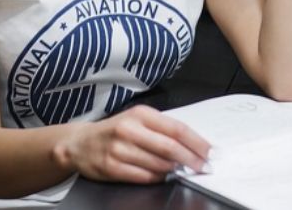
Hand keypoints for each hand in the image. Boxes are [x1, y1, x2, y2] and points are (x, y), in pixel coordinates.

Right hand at [52, 105, 210, 183]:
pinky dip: (158, 178)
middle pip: (170, 148)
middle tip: (204, 167)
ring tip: (182, 170)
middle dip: (192, 160)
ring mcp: (119, 149)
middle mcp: (129, 130)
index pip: (177, 128)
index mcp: (141, 114)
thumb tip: (193, 145)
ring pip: (159, 164)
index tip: (210, 152)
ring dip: (175, 170)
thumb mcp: (139, 120)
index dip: (197, 142)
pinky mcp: (112, 167)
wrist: (80, 143)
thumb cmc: (116, 131)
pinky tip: (162, 175)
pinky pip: (144, 177)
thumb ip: (163, 129)